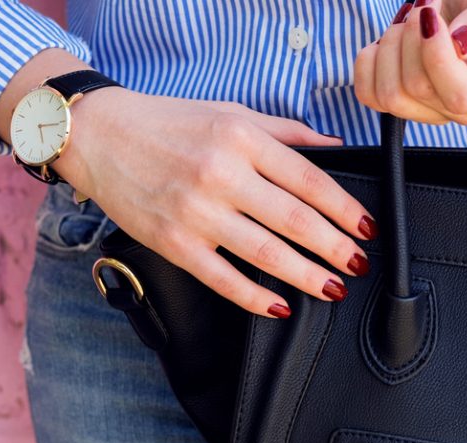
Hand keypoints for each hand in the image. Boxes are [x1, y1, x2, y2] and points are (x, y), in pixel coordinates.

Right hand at [53, 89, 376, 318]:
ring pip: (266, 253)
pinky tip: (280, 305)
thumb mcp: (231, 113)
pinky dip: (256, 297)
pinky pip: (224, 279)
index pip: (309, 179)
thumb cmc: (168, 124)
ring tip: (333, 288)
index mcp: (241, 138)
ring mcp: (196, 212)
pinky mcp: (174, 243)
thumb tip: (334, 147)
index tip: (366, 228)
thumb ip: (285, 132)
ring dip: (307, 276)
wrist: (99, 136)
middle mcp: (221, 174)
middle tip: (358, 264)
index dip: (344, 209)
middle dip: (335, 248)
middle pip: (294, 221)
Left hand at [355, 0, 466, 125]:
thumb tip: (459, 44)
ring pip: (390, 95)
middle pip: (418, 89)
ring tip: (411, 18)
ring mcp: (433, 111)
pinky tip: (392, 38)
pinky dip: (371, 60)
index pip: (461, 96)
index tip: (432, 16)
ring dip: (391, 45)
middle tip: (424, 4)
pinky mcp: (403, 103)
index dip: (437, 56)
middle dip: (411, 36)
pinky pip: (369, 94)